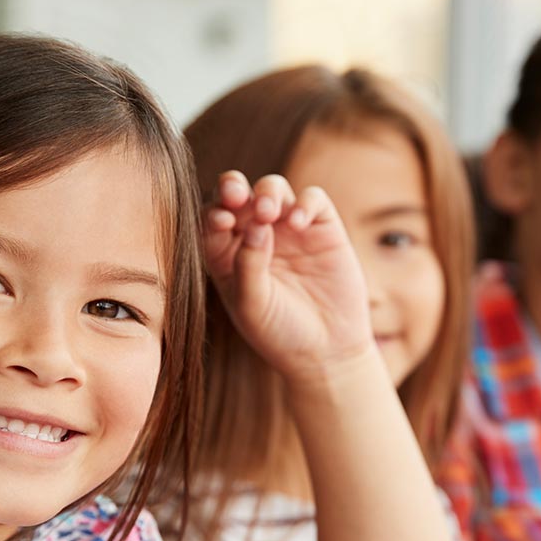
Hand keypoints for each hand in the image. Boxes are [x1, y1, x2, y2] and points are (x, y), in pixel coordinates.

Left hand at [203, 171, 374, 384]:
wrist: (327, 353)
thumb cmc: (280, 334)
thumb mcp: (253, 305)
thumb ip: (247, 265)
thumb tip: (254, 224)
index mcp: (228, 255)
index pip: (212, 221)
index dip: (214, 213)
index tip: (221, 222)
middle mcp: (256, 237)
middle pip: (239, 196)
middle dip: (233, 188)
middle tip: (236, 195)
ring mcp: (290, 230)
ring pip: (273, 189)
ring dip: (267, 193)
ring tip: (268, 212)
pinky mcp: (323, 228)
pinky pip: (313, 199)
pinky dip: (305, 203)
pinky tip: (298, 223)